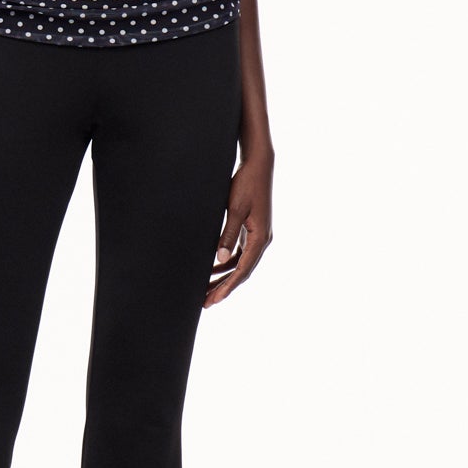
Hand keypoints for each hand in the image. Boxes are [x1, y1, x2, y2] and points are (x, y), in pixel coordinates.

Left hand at [204, 150, 273, 307]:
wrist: (258, 166)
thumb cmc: (246, 184)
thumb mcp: (235, 209)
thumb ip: (227, 234)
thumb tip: (220, 259)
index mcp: (260, 239)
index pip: (242, 270)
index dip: (227, 286)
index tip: (214, 299)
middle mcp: (262, 241)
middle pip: (241, 271)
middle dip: (224, 287)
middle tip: (206, 302)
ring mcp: (258, 236)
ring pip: (240, 264)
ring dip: (224, 277)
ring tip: (207, 289)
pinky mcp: (252, 230)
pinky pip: (240, 253)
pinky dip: (227, 263)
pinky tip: (214, 268)